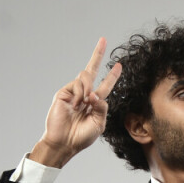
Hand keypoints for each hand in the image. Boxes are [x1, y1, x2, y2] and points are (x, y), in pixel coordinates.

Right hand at [39, 37, 122, 160]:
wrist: (64, 143)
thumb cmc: (81, 137)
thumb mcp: (99, 124)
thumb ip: (102, 108)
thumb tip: (96, 94)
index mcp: (95, 103)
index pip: (105, 85)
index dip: (112, 76)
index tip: (119, 65)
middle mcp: (85, 94)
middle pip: (92, 70)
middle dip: (97, 54)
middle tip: (103, 39)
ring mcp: (74, 92)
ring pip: (86, 76)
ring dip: (88, 88)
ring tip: (84, 103)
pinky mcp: (64, 92)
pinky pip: (77, 84)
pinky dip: (79, 94)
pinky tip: (76, 105)